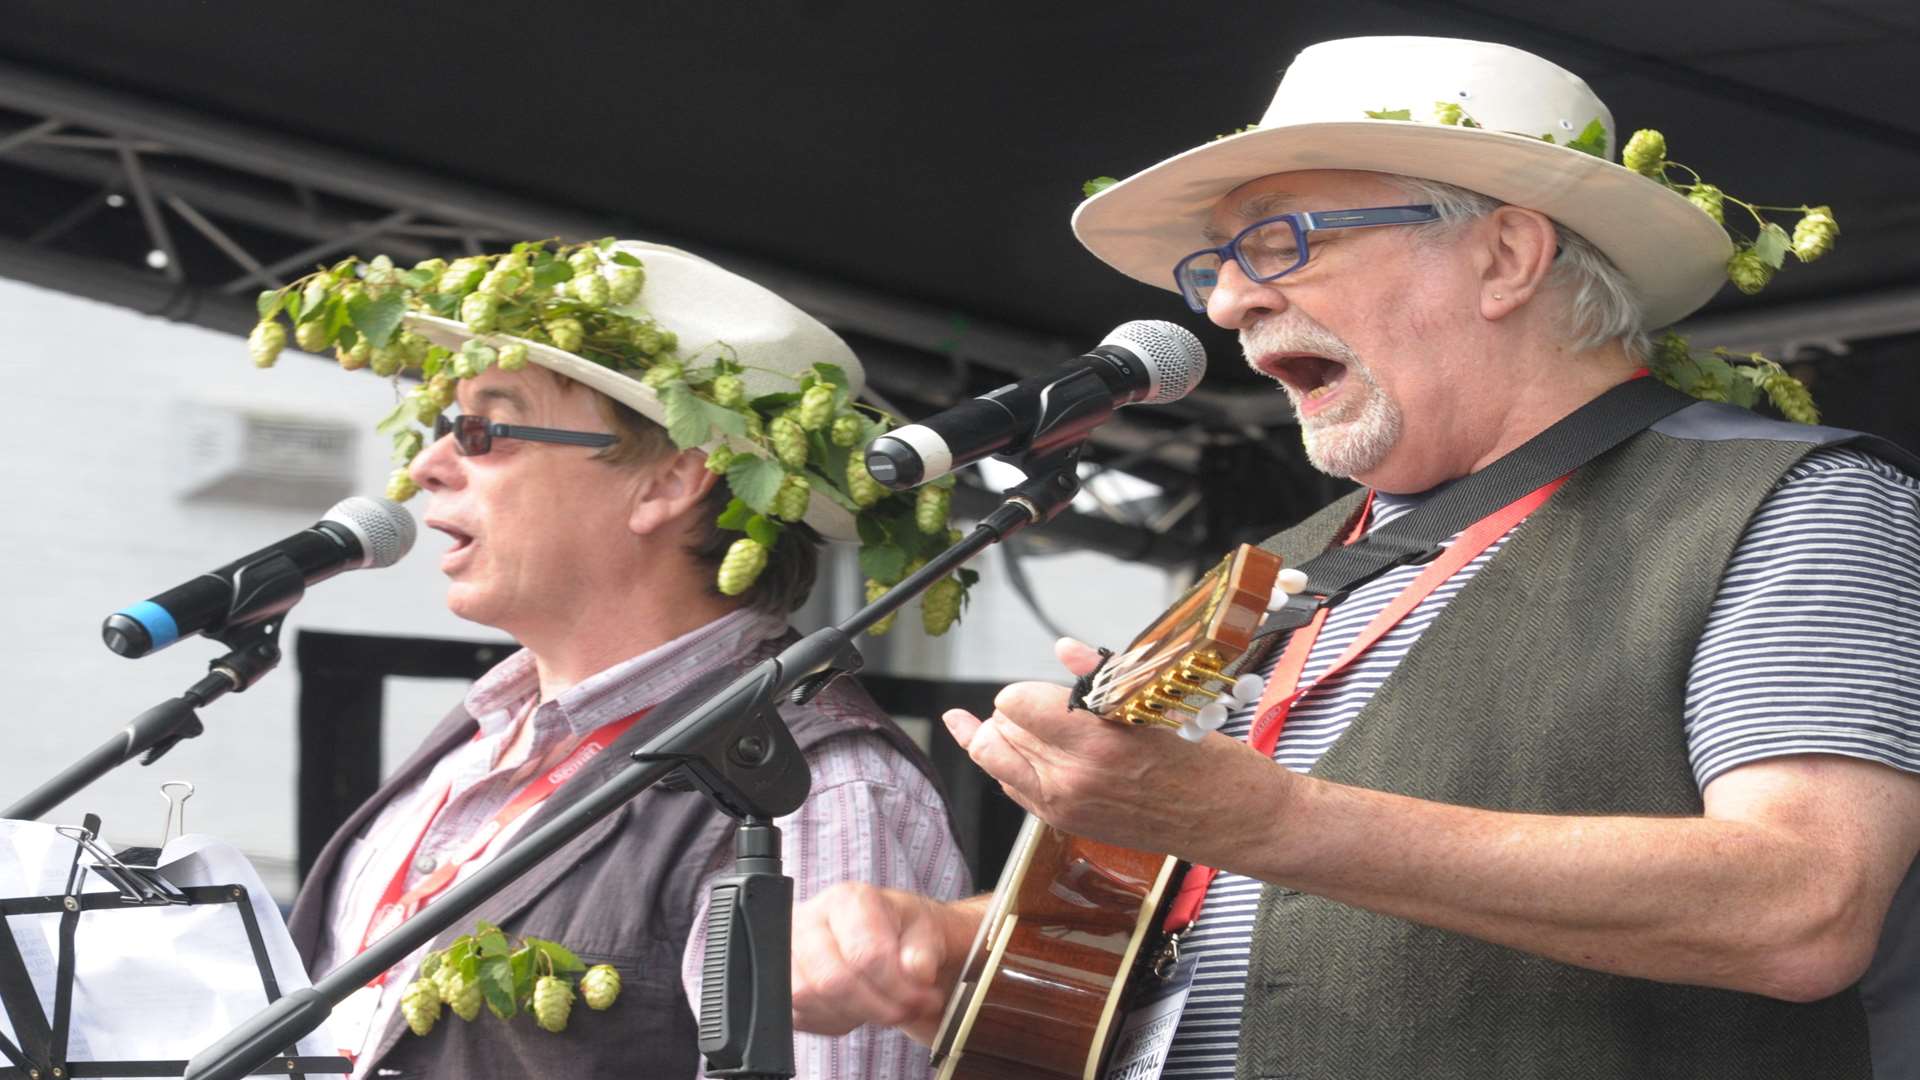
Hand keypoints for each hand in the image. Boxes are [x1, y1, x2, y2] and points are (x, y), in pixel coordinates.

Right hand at [790, 883, 983, 1044]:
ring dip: (854, 1014)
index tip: (925, 998)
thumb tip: (917, 971)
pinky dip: (834, 1021)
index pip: (865, 953)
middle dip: (876, 1007)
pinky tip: (857, 1007)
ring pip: (810, 999)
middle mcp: (810, 920)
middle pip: (832, 980)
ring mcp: (788, 950)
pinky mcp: (781, 981)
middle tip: (906, 1011)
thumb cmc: (903, 930)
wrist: (888, 937)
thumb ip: (923, 949)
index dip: (898, 986)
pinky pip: (800, 1015)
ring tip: (882, 1006)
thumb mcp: (926, 930)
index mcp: (847, 900)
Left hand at [943, 639, 1290, 867]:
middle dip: (1011, 713)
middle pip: (995, 735)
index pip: (1013, 704)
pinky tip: (1038, 753)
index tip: (1046, 687)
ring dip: (1006, 740)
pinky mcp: (1068, 826)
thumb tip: (1064, 648)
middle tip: (1036, 704)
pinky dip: (1018, 766)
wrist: (1235, 822)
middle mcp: (1069, 779)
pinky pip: (1016, 789)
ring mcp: (1065, 809)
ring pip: (995, 764)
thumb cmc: (1208, 761)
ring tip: (1030, 726)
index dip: (1026, 690)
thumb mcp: (1159, 707)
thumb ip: (1099, 677)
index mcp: (1093, 742)